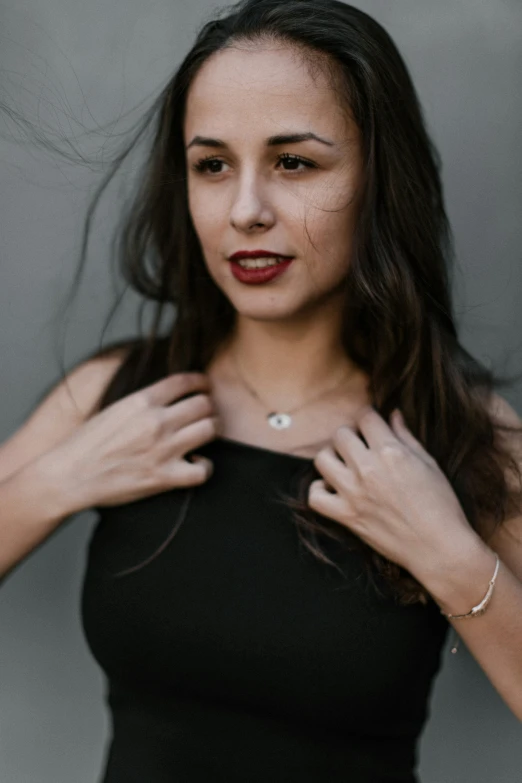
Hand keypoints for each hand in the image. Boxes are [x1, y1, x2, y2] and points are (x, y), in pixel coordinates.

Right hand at [40, 372, 220, 510]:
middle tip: (207, 413)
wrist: (68, 475)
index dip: (201, 382)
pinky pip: (203, 470)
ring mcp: (162, 449)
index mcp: (141, 401)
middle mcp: (156, 422)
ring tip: (205, 435)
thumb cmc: (87, 444)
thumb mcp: (114, 409)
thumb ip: (142, 402)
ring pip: (209, 429)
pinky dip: (205, 466)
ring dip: (211, 430)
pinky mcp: (163, 477)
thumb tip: (166, 397)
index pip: (185, 381)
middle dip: (208, 407)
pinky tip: (196, 463)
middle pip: (204, 404)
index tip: (204, 386)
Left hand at [308, 407, 476, 580]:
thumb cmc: (441, 505)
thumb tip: (393, 414)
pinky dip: (319, 490)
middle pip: (340, 434)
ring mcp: (353, 493)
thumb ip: (406, 436)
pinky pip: (315, 497)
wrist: (439, 548)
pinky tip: (334, 488)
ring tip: (345, 464)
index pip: (366, 417)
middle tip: (361, 446)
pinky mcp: (346, 516)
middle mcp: (368, 469)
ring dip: (332, 458)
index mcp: (391, 452)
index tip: (372, 425)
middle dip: (351, 435)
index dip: (369, 417)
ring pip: (322, 459)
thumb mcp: (429, 464)